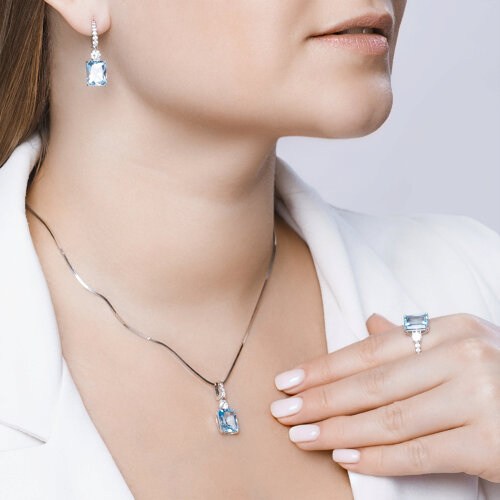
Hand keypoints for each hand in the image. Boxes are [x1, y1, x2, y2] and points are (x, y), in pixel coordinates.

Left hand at [270, 312, 499, 481]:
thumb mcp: (464, 348)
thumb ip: (414, 339)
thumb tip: (370, 322)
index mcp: (452, 329)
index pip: (371, 350)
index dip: (325, 367)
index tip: (289, 379)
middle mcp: (465, 356)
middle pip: (372, 383)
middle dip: (321, 399)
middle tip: (281, 410)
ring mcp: (480, 397)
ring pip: (388, 418)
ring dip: (338, 430)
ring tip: (301, 436)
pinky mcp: (491, 442)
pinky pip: (419, 452)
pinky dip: (377, 457)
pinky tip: (344, 457)